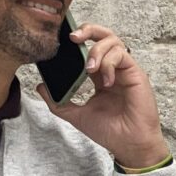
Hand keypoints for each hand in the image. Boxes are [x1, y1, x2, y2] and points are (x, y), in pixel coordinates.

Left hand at [35, 23, 168, 167]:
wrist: (128, 145)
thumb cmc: (109, 132)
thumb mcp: (77, 115)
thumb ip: (58, 102)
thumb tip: (40, 86)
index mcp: (99, 76)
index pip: (89, 48)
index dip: (78, 40)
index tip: (61, 40)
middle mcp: (112, 69)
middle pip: (103, 36)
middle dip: (88, 30)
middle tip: (72, 38)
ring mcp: (124, 70)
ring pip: (113, 41)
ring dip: (97, 50)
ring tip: (89, 68)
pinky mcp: (135, 73)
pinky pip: (121, 55)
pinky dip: (109, 63)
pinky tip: (105, 81)